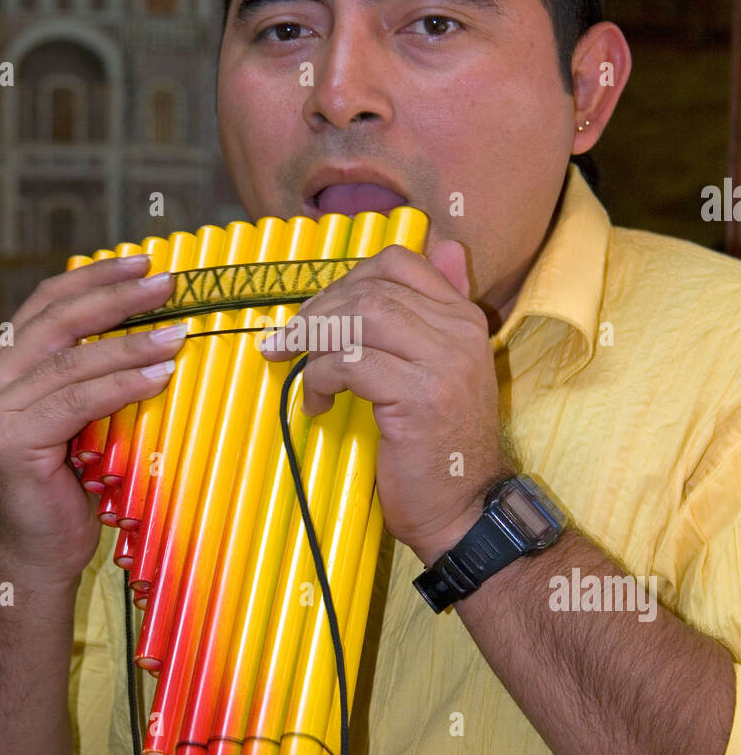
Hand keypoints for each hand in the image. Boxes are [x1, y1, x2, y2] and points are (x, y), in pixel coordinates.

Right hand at [0, 256, 186, 581]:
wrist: (40, 550)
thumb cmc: (73, 483)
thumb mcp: (86, 414)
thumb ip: (96, 372)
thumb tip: (158, 324)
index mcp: (2, 364)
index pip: (48, 304)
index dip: (96, 279)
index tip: (143, 262)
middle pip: (59, 322)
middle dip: (118, 298)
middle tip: (167, 284)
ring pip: (73, 362)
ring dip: (131, 343)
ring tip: (177, 332)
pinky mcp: (9, 441)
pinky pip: (77, 401)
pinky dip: (123, 385)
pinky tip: (158, 375)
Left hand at [260, 242, 512, 565]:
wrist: (466, 508)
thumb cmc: (439, 443)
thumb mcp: (441, 370)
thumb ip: (432, 313)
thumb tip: (441, 247)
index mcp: (464, 317)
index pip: (398, 262)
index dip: (345, 279)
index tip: (317, 312)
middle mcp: (460, 331)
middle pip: (371, 289)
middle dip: (318, 311)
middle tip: (289, 342)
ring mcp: (443, 363)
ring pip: (360, 317)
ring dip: (315, 340)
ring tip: (298, 367)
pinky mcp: (419, 397)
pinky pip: (351, 363)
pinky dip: (321, 378)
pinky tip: (318, 403)